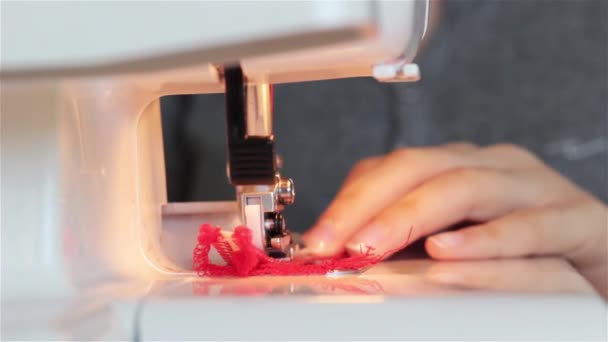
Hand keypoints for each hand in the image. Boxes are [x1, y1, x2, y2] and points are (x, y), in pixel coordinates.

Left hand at [302, 143, 606, 297]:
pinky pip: (530, 226)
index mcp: (458, 167)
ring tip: (372, 246)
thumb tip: (340, 250)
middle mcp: (493, 167)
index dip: (349, 201)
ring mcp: (535, 188)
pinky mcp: (578, 220)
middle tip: (331, 244)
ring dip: (411, 216)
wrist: (599, 266)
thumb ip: (402, 239)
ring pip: (465, 186)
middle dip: (367, 204)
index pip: (391, 169)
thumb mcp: (448, 241)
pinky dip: (485, 241)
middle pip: (420, 167)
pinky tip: (448, 254)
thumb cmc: (519, 255)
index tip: (315, 239)